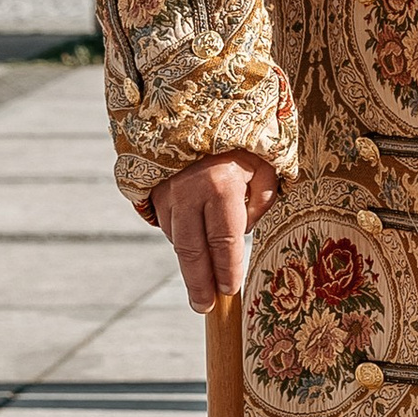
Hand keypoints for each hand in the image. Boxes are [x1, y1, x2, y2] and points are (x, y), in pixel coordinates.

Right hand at [146, 153, 280, 309]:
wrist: (198, 108)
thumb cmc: (242, 142)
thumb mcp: (265, 168)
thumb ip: (260, 203)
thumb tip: (242, 234)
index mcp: (221, 187)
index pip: (225, 241)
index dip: (227, 270)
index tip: (229, 291)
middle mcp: (188, 192)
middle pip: (191, 251)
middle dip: (199, 284)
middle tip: (204, 308)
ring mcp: (166, 192)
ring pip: (177, 239)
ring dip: (191, 262)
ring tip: (204, 281)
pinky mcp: (152, 190)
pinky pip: (168, 224)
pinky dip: (182, 238)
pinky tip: (195, 245)